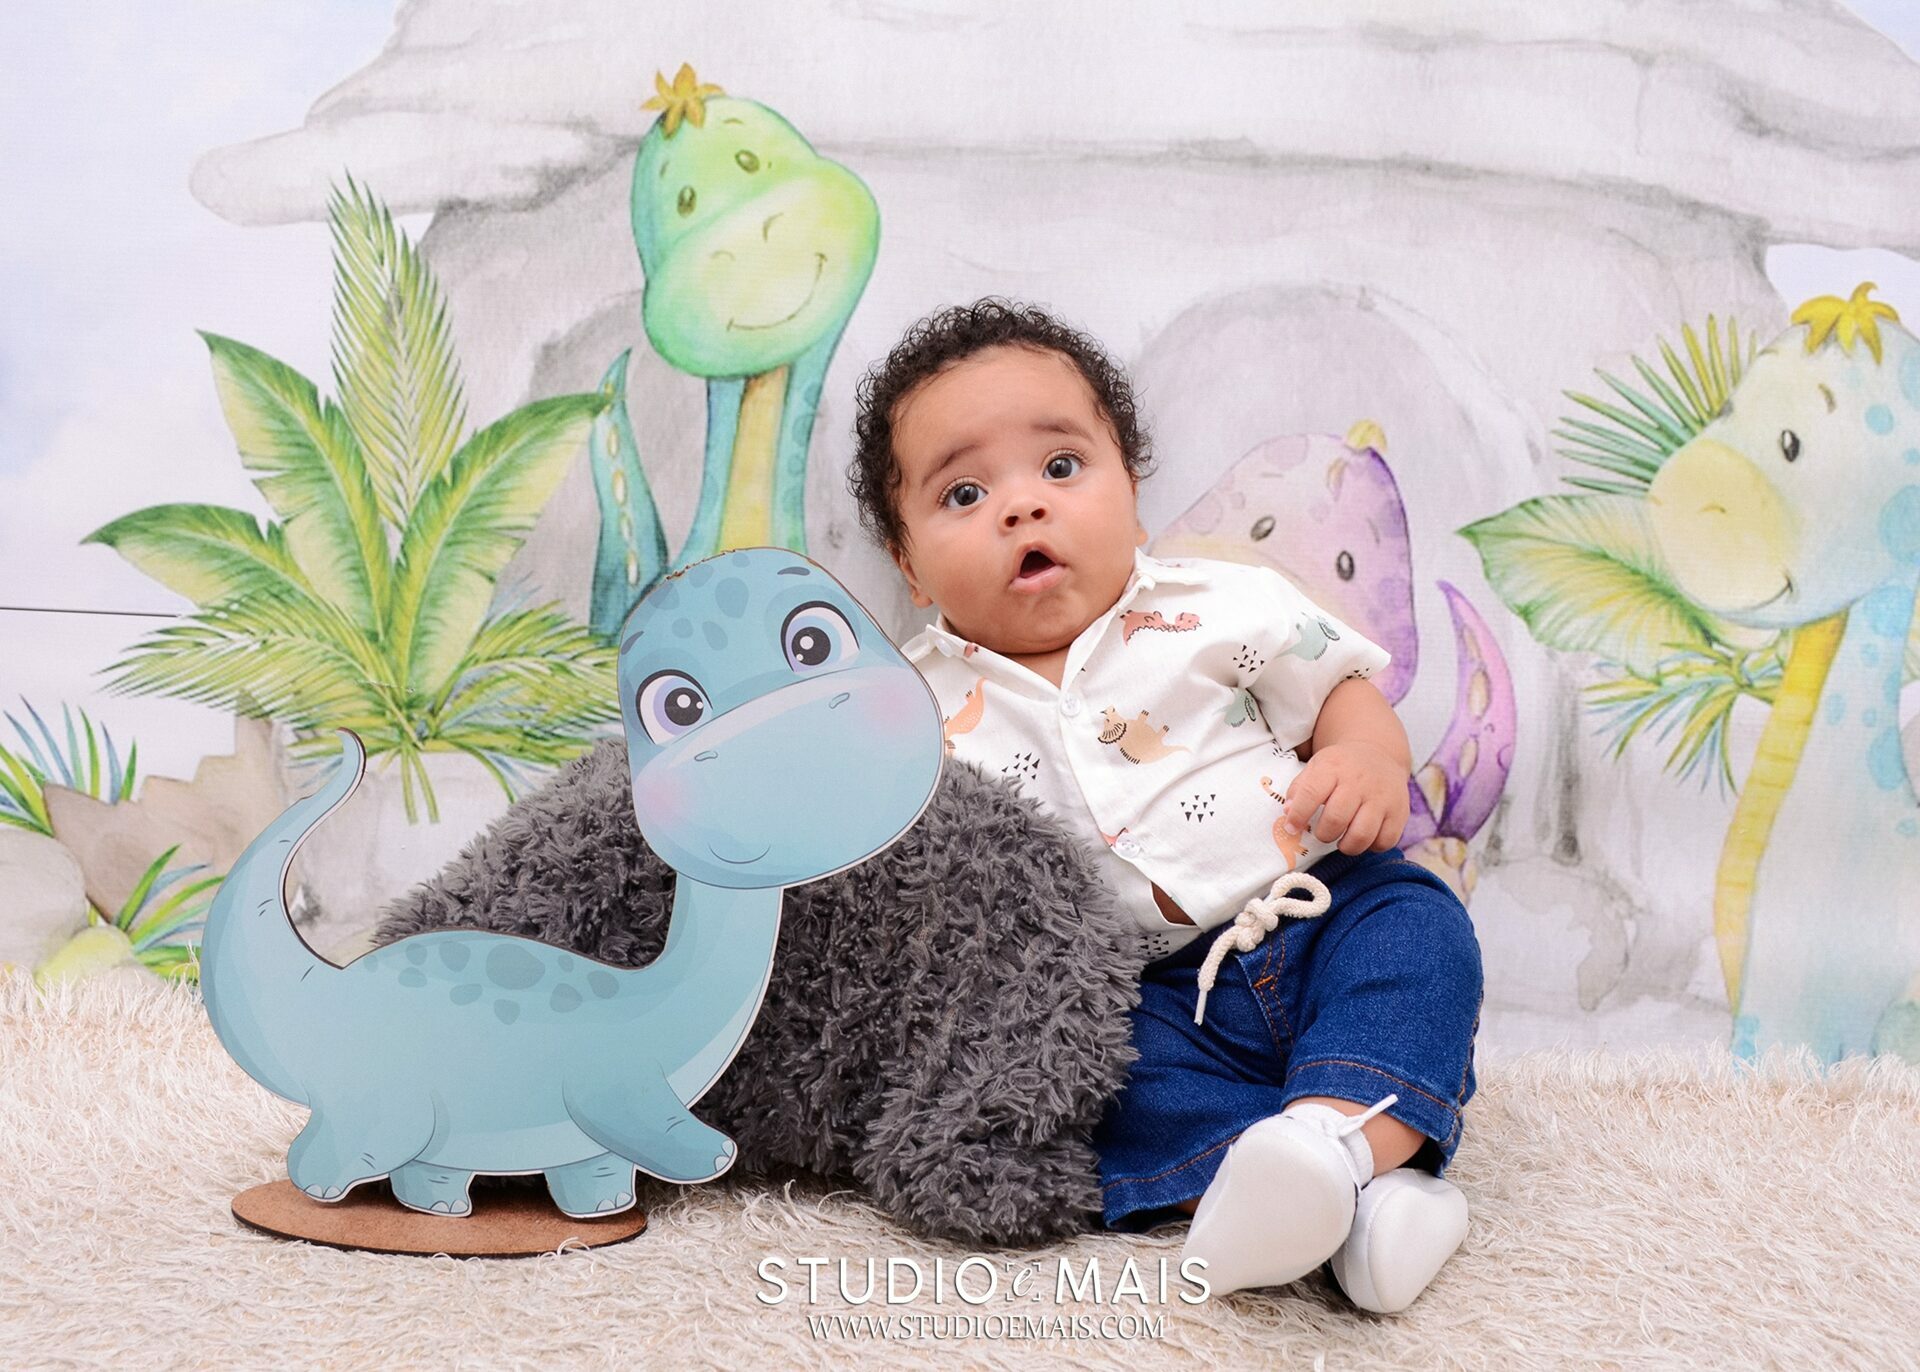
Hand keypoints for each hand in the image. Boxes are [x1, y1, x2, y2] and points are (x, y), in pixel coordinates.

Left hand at [1281, 740, 1410, 855]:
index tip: (1292, 828)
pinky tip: (1364, 837)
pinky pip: (1384, 842)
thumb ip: (1299, 791)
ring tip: (1342, 840)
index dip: (1298, 816)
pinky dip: (1371, 847)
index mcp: (1333, 767)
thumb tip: (1288, 816)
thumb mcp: (1316, 768)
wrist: (1379, 754)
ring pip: (1361, 835)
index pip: (1311, 793)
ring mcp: (1382, 797)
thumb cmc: (1340, 768)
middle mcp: (1359, 781)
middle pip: (1337, 819)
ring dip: (1346, 845)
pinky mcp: (1400, 812)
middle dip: (1324, 834)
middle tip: (1323, 833)